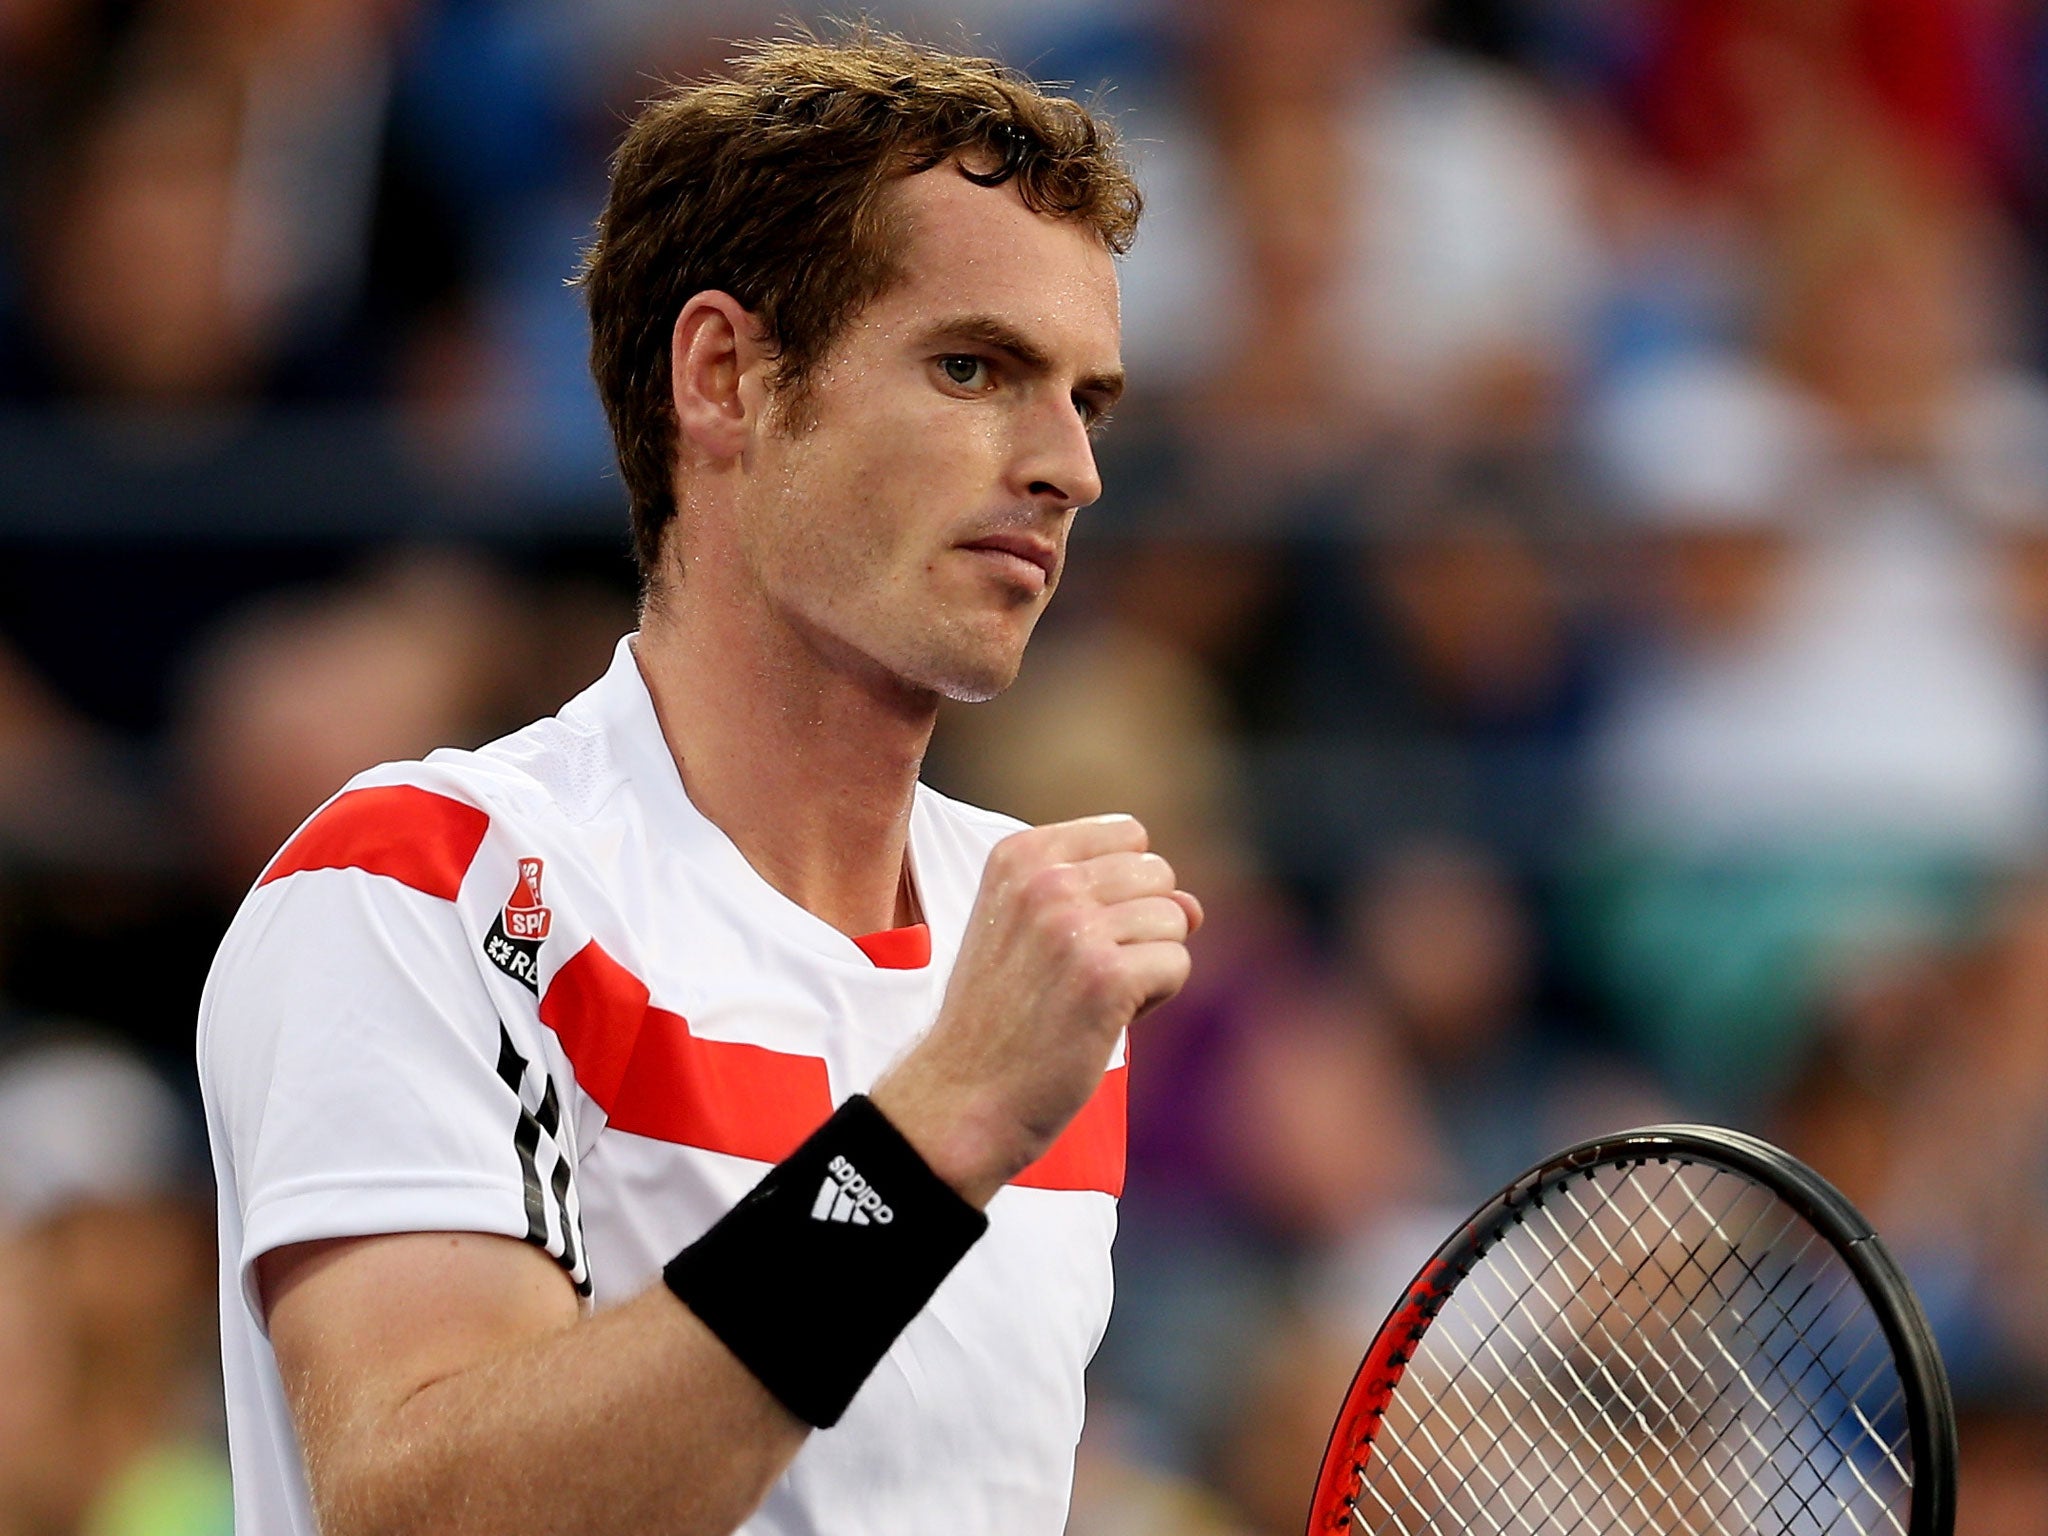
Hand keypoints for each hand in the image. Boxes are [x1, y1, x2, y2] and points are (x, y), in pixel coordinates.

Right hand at [871, 814, 1200, 1206]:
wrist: (962, 1096)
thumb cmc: (1003, 1016)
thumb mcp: (1034, 931)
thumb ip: (1112, 898)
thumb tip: (1194, 908)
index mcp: (1020, 854)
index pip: (1130, 835)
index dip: (1122, 889)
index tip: (1076, 933)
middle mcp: (1046, 880)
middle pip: (1158, 875)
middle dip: (1142, 926)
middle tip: (1085, 973)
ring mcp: (1075, 927)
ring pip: (1175, 921)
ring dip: (1147, 965)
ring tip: (1090, 998)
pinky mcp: (1107, 978)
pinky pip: (1177, 964)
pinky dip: (1155, 998)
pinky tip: (1105, 1020)